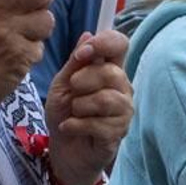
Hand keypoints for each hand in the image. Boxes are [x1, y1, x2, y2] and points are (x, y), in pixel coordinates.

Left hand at [43, 31, 132, 184]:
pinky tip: (69, 127)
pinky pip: (98, 124)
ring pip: (106, 99)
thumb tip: (87, 34)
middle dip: (82, 81)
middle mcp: (122, 88)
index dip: (104, 43)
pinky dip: (76, 125)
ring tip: (73, 112)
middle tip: (72, 91)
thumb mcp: (62, 84)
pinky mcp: (118, 134)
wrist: (62, 149)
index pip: (120, 44)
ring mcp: (123, 112)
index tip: (82, 54)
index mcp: (109, 70)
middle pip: (112, 73)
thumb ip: (75, 63)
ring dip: (79, 106)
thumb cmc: (65, 113)